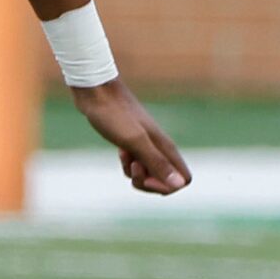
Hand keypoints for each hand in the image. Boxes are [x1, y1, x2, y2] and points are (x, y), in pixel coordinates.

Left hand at [70, 79, 190, 194]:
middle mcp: (161, 147)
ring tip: (124, 154)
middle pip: (166, 180)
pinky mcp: (134, 143)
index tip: (146, 177)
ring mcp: (147, 145)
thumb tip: (178, 184)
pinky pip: (136, 165)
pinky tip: (120, 151)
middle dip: (146, 182)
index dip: (166, 186)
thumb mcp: (134, 141)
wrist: (96, 92)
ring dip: (133, 172)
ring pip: (149, 174)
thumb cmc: (114, 115)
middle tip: (132, 167)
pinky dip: (127, 164)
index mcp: (166, 147)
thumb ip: (156, 162)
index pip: (184, 179)